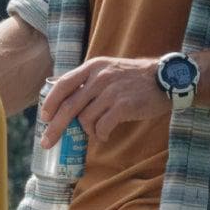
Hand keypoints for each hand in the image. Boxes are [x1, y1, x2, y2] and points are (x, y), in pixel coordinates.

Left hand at [40, 56, 169, 144]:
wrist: (166, 78)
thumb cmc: (134, 78)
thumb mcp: (108, 69)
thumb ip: (88, 81)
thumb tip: (64, 100)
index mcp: (92, 67)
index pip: (63, 84)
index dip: (50, 102)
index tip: (44, 117)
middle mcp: (99, 78)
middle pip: (68, 107)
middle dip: (55, 128)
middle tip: (47, 142)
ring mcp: (111, 92)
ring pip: (85, 119)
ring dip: (87, 131)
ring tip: (96, 132)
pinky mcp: (123, 106)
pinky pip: (102, 127)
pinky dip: (100, 135)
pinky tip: (105, 135)